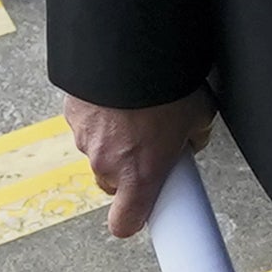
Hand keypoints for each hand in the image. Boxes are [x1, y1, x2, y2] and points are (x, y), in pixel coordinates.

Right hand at [62, 89, 214, 236]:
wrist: (130, 48)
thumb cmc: (167, 84)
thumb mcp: (199, 115)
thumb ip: (193, 139)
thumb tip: (189, 141)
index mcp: (141, 174)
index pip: (125, 223)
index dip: (133, 218)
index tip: (142, 211)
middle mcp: (109, 164)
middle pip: (113, 183)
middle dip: (129, 168)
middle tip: (147, 142)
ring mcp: (86, 139)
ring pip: (98, 152)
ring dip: (113, 139)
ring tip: (135, 110)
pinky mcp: (72, 114)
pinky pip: (86, 125)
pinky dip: (99, 116)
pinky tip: (116, 96)